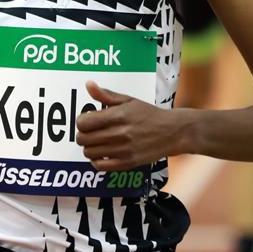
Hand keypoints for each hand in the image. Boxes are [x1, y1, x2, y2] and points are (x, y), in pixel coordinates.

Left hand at [75, 81, 189, 170]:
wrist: (171, 132)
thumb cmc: (149, 114)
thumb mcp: (128, 100)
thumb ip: (106, 95)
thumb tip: (88, 85)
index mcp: (118, 115)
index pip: (84, 122)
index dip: (81, 121)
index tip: (87, 120)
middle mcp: (119, 133)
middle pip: (84, 139)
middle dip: (82, 134)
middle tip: (89, 132)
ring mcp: (123, 150)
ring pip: (89, 153)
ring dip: (89, 147)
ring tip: (96, 142)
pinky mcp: (127, 163)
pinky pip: (100, 167)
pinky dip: (96, 161)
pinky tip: (102, 153)